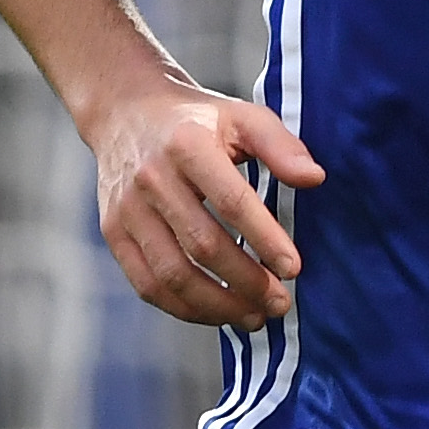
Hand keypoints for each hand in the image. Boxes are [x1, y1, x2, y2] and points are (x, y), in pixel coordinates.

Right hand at [88, 81, 323, 329]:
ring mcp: (127, 209)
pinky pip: (147, 284)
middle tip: (280, 302)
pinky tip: (215, 312)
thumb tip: (315, 178)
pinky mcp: (113, 232)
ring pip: (172, 274)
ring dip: (217, 305)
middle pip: (202, 244)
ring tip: (254, 316)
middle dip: (246, 282)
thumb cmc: (195, 120)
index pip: (231, 201)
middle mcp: (152, 178)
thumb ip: (280, 146)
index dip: (264, 239)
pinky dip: (183, 308)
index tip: (293, 268)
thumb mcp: (242, 117)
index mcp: (187, 144)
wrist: (126, 113)